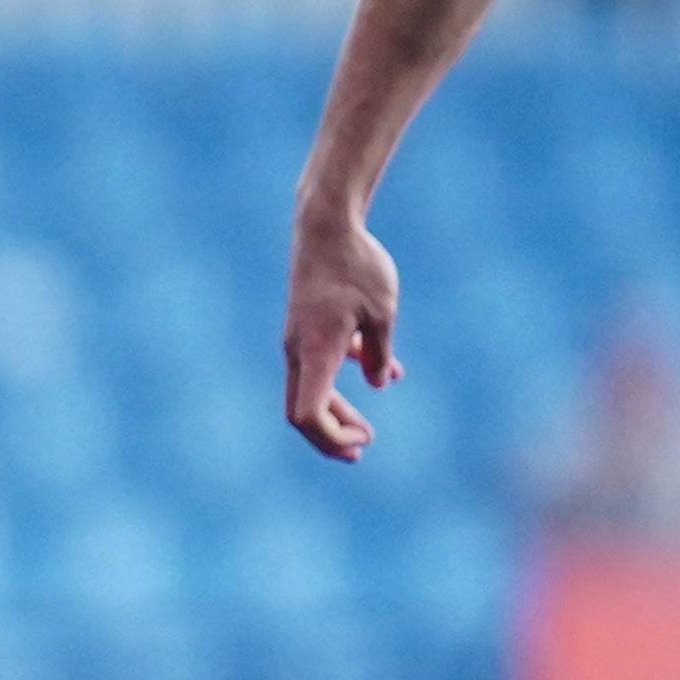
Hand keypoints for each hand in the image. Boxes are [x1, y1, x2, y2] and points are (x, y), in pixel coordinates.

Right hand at [282, 209, 398, 462]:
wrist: (325, 227)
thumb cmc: (357, 267)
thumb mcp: (383, 312)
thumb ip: (379, 352)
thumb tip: (379, 383)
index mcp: (315, 352)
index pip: (308, 415)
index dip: (332, 438)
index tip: (366, 440)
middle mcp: (298, 351)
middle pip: (302, 411)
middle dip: (331, 436)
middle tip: (361, 452)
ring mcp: (297, 339)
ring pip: (309, 390)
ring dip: (335, 412)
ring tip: (365, 429)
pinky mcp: (304, 326)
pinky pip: (316, 365)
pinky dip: (339, 380)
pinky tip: (376, 372)